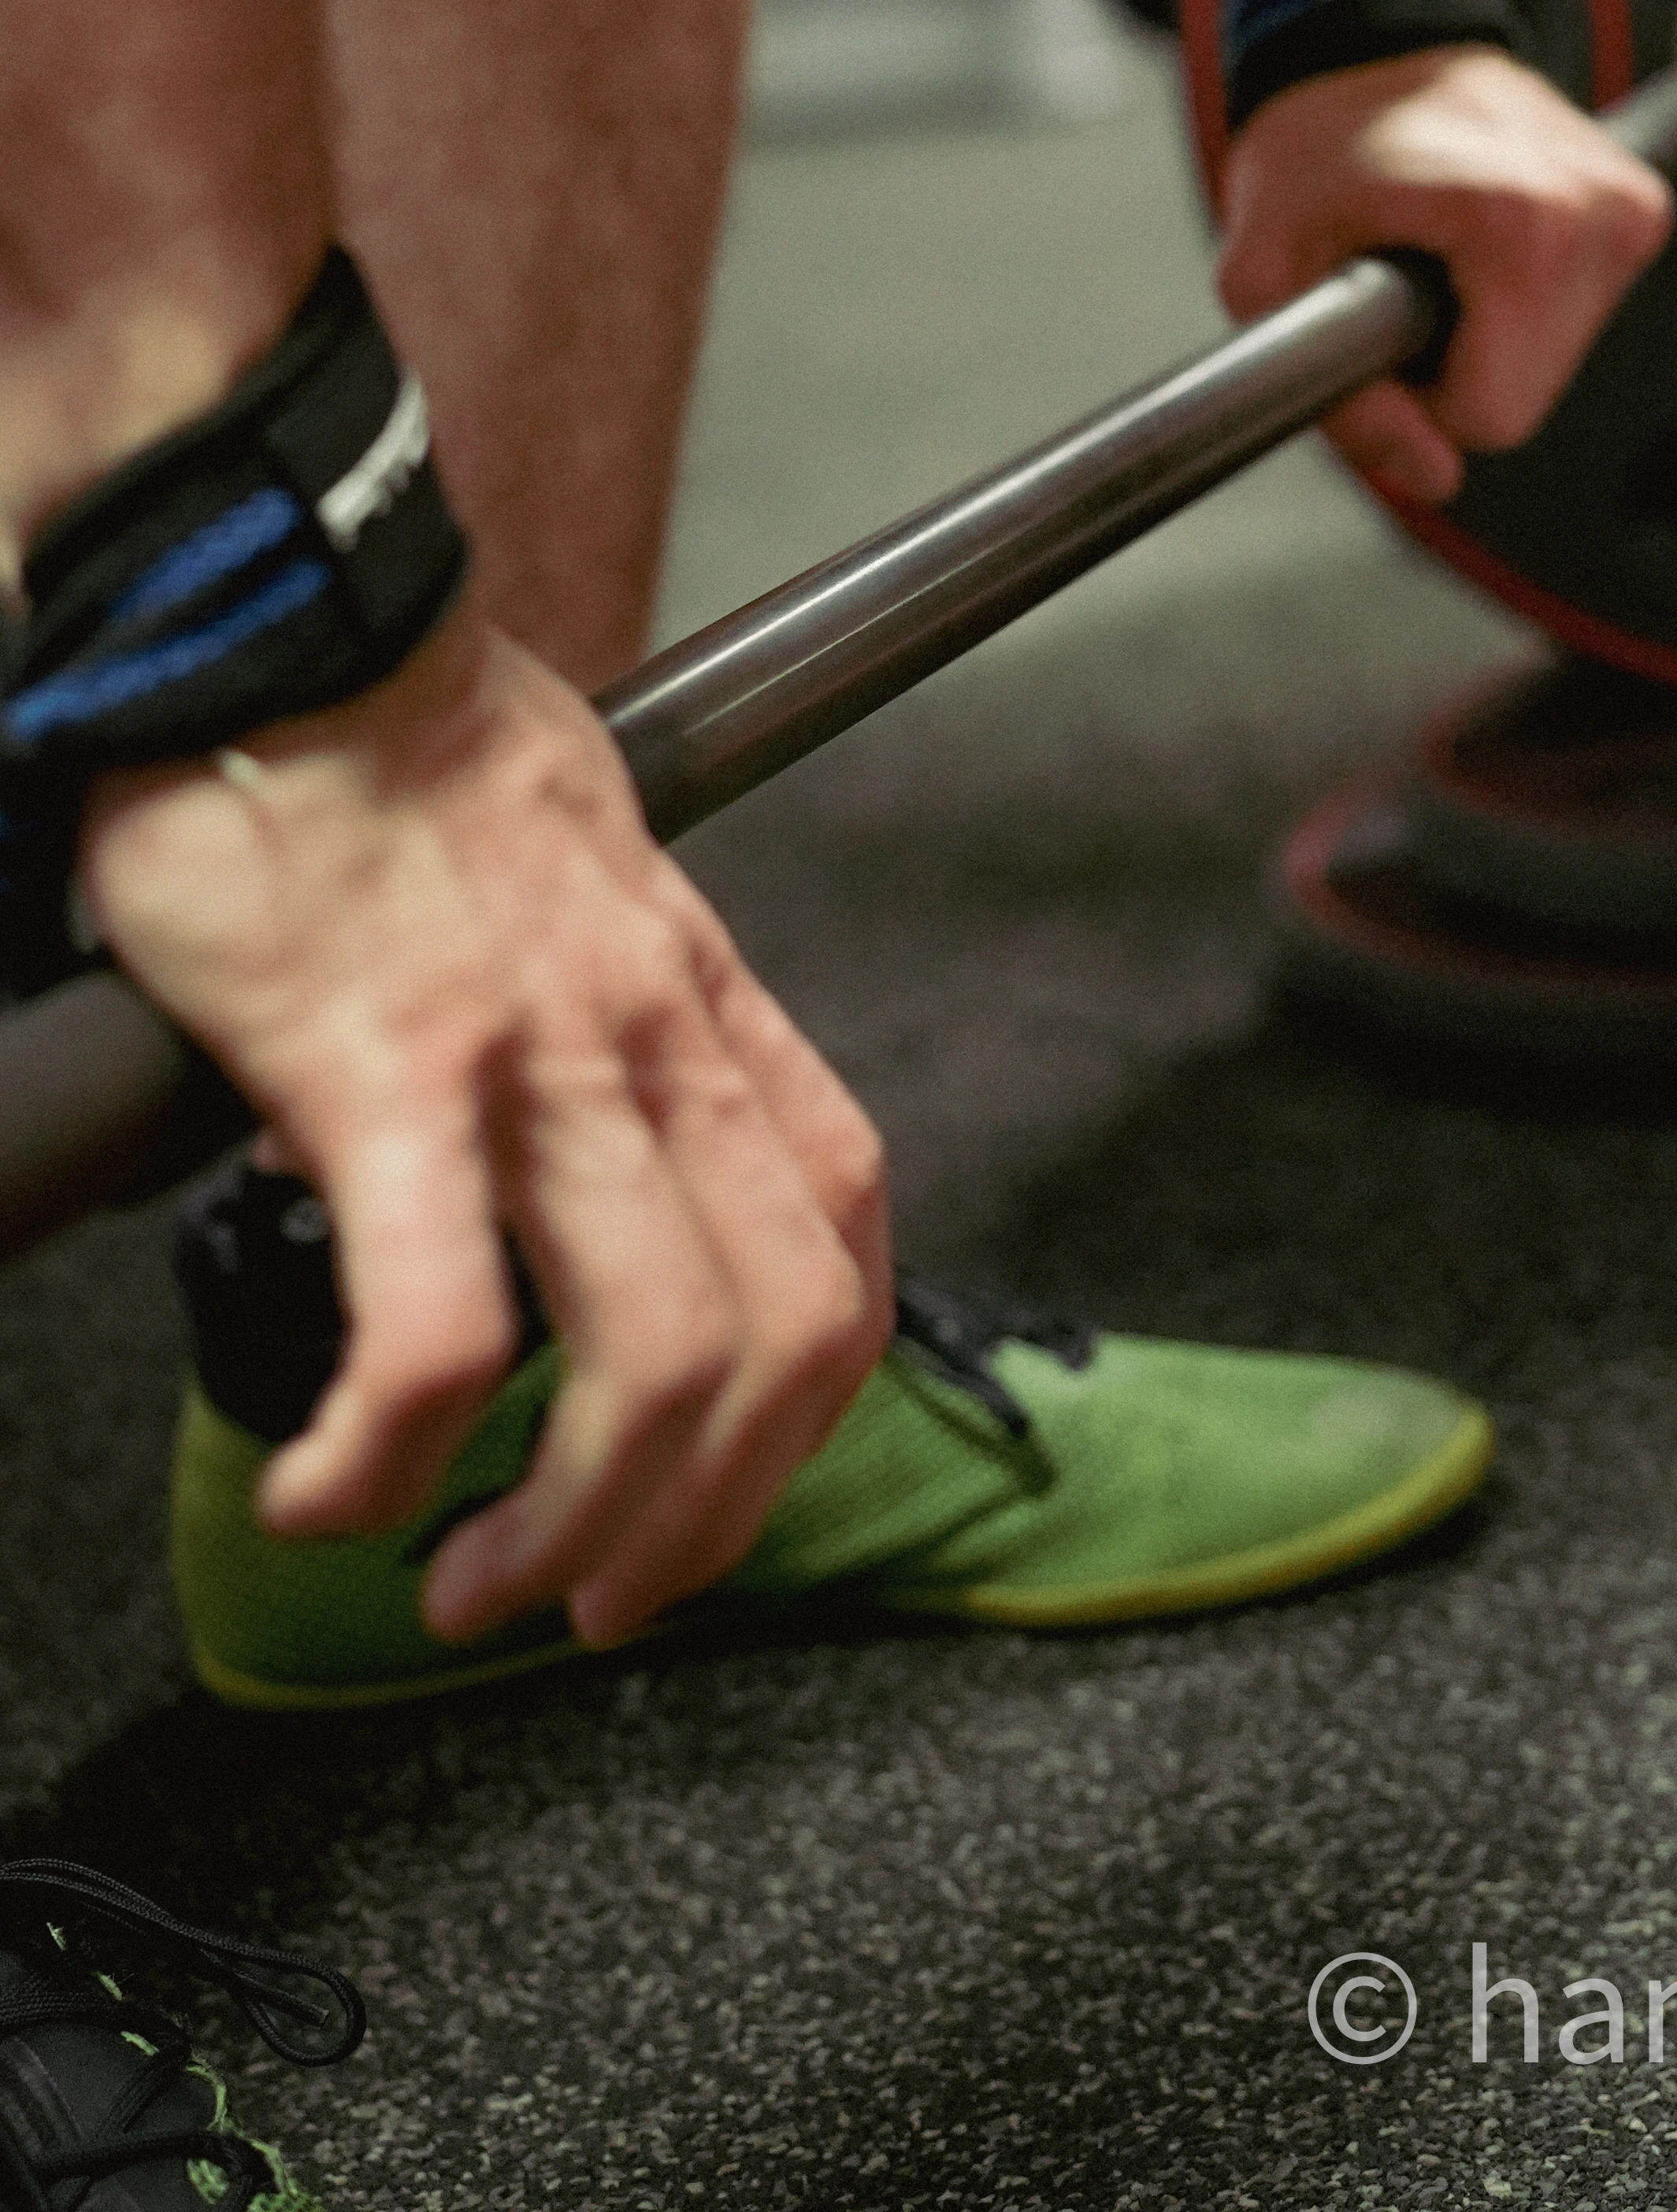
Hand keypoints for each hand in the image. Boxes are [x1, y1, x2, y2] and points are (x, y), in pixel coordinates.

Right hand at [76, 612, 888, 1649]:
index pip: (845, 1212)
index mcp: (692, 988)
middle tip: (599, 1598)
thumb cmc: (401, 732)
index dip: (810, 1390)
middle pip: (782, 1330)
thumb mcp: (562, 857)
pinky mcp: (387, 1075)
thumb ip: (572, 994)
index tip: (722, 1483)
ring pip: (649, 1355)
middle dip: (705, 1515)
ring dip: (569, 1522)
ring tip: (467, 1582)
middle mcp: (646, 1032)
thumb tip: (522, 1118)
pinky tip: (325, 1491)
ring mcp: (531, 1057)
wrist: (295, 614)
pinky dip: (386, 1454)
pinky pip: (433, 1326)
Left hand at [1214, 40, 1671, 509]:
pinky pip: (1584, 309)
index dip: (1416, 396)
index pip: (1492, 413)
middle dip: (1458, 366)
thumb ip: (1345, 399)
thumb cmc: (1314, 143)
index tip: (1380, 323)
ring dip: (1492, 334)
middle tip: (1404, 283)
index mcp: (1518, 224)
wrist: (1372, 37)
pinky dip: (1527, 297)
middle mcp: (1595, 211)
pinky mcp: (1641, 203)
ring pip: (1560, 359)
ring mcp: (1628, 203)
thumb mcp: (1267, 273)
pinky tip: (1481, 238)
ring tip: (1440, 252)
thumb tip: (1430, 480)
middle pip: (1530, 393)